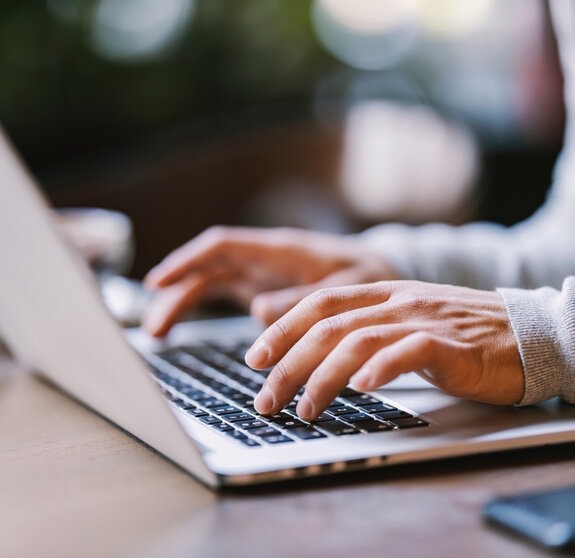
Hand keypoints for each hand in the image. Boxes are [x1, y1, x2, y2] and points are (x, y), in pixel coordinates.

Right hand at [143, 226, 396, 335]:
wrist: (381, 272)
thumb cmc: (367, 275)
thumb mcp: (346, 288)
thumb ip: (303, 300)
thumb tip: (258, 311)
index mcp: (281, 249)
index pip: (223, 245)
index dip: (188, 259)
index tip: (159, 280)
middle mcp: (263, 259)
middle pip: (208, 267)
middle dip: (176, 290)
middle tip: (154, 326)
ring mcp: (260, 273)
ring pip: (209, 282)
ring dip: (181, 302)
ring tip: (159, 333)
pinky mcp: (262, 288)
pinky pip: (223, 294)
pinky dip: (200, 306)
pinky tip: (183, 325)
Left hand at [246, 280, 524, 419]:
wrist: (525, 331)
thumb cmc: (460, 333)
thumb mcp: (405, 321)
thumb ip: (365, 330)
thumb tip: (318, 355)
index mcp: (382, 293)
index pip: (318, 303)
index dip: (281, 328)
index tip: (255, 358)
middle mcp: (396, 301)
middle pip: (327, 326)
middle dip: (289, 363)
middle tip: (266, 398)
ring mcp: (422, 319)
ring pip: (357, 341)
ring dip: (322, 377)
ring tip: (304, 409)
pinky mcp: (450, 344)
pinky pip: (408, 351)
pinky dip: (380, 369)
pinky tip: (361, 389)